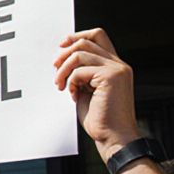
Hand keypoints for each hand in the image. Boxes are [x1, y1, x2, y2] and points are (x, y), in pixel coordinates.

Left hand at [53, 29, 139, 159]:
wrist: (114, 137)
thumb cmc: (100, 119)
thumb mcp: (88, 90)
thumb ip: (82, 73)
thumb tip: (62, 58)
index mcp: (114, 66)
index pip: (97, 35)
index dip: (76, 36)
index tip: (61, 46)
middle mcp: (119, 64)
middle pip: (86, 40)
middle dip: (64, 53)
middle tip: (54, 68)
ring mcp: (117, 69)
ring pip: (79, 53)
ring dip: (63, 70)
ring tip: (61, 86)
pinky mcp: (111, 77)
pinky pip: (79, 71)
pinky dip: (70, 82)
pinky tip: (73, 96)